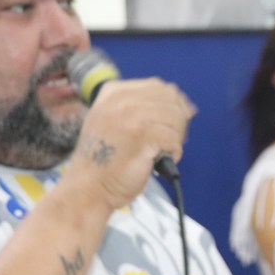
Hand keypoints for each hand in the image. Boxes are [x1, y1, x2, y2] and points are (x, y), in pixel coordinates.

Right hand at [71, 77, 194, 211]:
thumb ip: (142, 109)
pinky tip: (158, 160)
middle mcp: (123, 100)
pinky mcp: (143, 137)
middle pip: (171, 100)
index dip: (173, 106)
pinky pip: (174, 139)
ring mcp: (132, 117)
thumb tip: (186, 107)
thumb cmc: (103, 161)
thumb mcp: (113, 121)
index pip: (160, 87)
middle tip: (168, 141)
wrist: (88, 187)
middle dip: (177, 121)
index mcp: (114, 92)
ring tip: (160, 152)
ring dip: (175, 139)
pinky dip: (173, 153)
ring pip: (175, 119)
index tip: (171, 124)